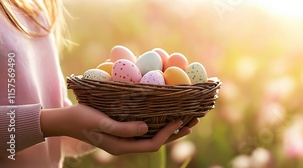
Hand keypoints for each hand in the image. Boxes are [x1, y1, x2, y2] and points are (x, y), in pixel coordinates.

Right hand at [41, 104, 195, 154]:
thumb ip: (122, 128)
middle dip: (176, 132)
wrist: (64, 120)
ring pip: (153, 136)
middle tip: (194, 120)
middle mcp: (126, 145)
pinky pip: (146, 130)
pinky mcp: (123, 130)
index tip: (180, 120)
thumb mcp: (101, 122)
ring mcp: (125, 138)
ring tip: (187, 118)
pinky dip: (159, 123)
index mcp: (122, 147)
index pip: (152, 144)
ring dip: (171, 128)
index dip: (168, 134)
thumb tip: (146, 128)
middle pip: (157, 141)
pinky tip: (165, 115)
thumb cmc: (81, 119)